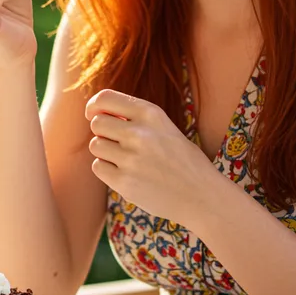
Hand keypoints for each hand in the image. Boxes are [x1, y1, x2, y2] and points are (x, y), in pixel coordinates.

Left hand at [85, 89, 220, 228]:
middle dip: (103, 133)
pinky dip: (107, 170)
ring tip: (128, 161)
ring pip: (95, 145)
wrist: (202, 196)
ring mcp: (131, 158)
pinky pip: (98, 167)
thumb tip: (94, 112)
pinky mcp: (124, 182)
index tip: (93, 114)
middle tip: (119, 144)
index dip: (93, 106)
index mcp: (151, 113)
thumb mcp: (163, 127)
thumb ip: (133, 118)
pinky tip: (127, 174)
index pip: (105, 98)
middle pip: (97, 123)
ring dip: (106, 152)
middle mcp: (140, 133)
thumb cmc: (181, 159)